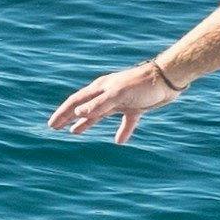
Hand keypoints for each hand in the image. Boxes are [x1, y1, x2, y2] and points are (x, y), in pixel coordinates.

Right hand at [47, 58, 186, 143]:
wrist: (168, 78)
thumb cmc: (142, 84)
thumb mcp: (118, 95)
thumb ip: (98, 104)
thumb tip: (78, 114)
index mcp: (100, 88)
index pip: (76, 102)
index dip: (62, 113)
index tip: (52, 125)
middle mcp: (107, 94)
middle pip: (84, 108)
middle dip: (69, 117)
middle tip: (56, 128)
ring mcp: (121, 101)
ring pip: (100, 115)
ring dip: (87, 123)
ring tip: (75, 132)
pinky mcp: (136, 107)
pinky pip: (126, 122)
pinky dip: (122, 131)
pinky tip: (119, 141)